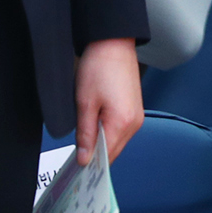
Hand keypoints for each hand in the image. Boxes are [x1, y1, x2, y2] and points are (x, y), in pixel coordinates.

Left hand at [74, 38, 143, 165]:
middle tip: (75, 158)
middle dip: (96, 157)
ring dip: (102, 145)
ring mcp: (137, 116)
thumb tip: (85, 159)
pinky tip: (95, 130)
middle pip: (113, 151)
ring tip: (83, 143)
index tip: (74, 170)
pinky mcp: (135, 109)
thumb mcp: (84, 103)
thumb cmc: (99, 67)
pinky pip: (121, 131)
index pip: (106, 156)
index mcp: (122, 122)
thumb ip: (85, 134)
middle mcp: (135, 122)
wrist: (113, 43)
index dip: (89, 165)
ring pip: (117, 142)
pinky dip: (108, 134)